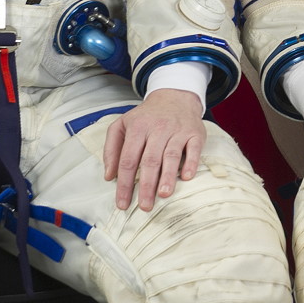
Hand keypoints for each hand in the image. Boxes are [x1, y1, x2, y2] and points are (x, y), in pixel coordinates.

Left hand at [103, 89, 206, 210]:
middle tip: (144, 206)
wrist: (174, 96)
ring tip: (163, 195)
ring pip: (172, 155)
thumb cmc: (146, 117)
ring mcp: (177, 130)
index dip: (124, 183)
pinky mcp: (195, 133)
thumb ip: (111, 149)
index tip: (122, 203)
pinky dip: (191, 163)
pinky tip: (187, 177)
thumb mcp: (122, 125)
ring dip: (168, 176)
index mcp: (137, 128)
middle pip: (150, 160)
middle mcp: (158, 128)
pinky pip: (194, 149)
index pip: (128, 159)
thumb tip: (109, 176)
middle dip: (146, 185)